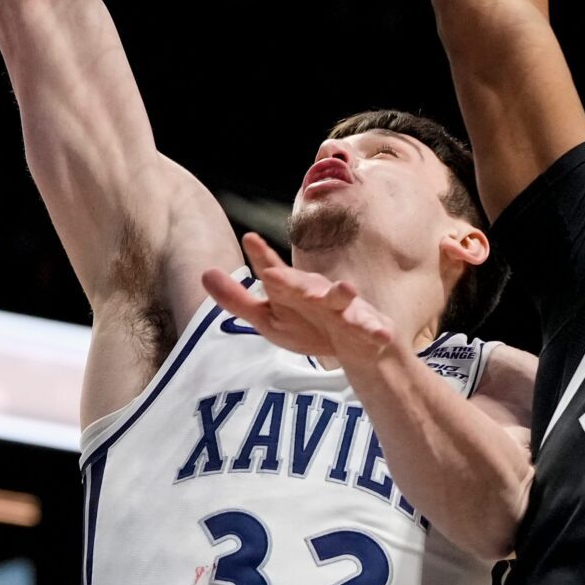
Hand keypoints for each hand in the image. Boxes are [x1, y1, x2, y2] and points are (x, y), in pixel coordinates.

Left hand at [200, 233, 403, 368]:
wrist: (354, 346)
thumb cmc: (307, 325)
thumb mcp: (268, 317)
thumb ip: (238, 299)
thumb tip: (205, 273)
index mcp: (293, 290)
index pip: (274, 274)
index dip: (262, 259)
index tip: (250, 239)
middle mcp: (318, 293)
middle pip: (304, 286)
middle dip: (292, 282)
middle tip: (272, 277)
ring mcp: (344, 309)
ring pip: (342, 301)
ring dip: (343, 294)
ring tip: (348, 288)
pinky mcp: (367, 326)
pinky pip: (372, 328)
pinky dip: (376, 329)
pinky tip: (380, 332)